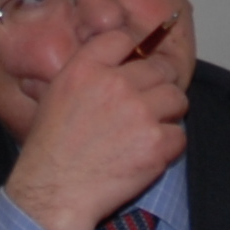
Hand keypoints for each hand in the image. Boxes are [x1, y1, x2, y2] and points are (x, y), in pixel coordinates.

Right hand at [0, 20, 187, 229]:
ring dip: (168, 112)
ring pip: (177, 98)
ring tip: (150, 129)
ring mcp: (140, 112)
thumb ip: (88, 71)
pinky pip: (179, 134)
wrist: (55, 191)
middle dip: (158, 84)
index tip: (134, 67)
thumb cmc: (51, 148)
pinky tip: (148, 153)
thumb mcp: (57, 94)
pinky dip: (169, 145)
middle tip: (148, 104)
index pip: (123, 38)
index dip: (132, 52)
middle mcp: (116, 84)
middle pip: (160, 67)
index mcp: (87, 68)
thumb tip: (118, 61)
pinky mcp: (156, 143)